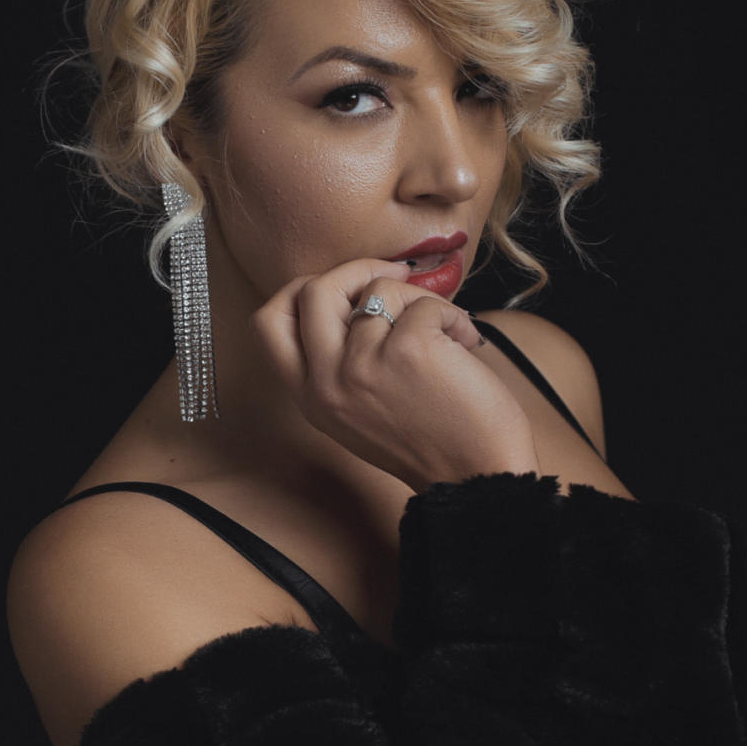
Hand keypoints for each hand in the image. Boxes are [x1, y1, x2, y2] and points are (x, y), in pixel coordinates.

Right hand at [254, 257, 538, 493]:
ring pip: (379, 289)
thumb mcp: (359, 410)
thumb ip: (340, 361)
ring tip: (447, 332)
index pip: (269, 323)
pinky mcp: (408, 349)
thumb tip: (355, 294)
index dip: (299, 291)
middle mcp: (327, 382)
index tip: (340, 287)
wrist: (477, 476)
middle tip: (394, 276)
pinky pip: (423, 303)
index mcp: (311, 397)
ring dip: (421, 300)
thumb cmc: (430, 440)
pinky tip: (465, 344)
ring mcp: (363, 365)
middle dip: (356, 269)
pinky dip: (451, 316)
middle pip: (312, 290)